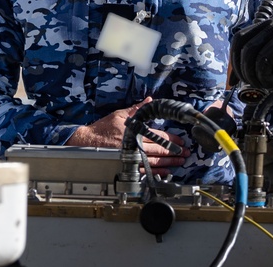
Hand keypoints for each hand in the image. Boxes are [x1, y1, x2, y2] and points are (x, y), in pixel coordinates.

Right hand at [66, 97, 186, 172]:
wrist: (87, 142)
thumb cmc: (102, 128)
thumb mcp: (120, 114)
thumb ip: (136, 108)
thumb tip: (149, 100)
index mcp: (135, 131)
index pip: (158, 135)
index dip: (171, 139)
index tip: (181, 141)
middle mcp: (135, 144)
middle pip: (159, 149)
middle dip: (174, 152)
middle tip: (186, 153)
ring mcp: (132, 157)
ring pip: (155, 161)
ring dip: (169, 162)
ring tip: (180, 163)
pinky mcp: (127, 166)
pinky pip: (146, 171)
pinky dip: (157, 172)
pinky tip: (166, 171)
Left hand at [231, 17, 272, 88]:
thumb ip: (261, 59)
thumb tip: (239, 77)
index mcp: (267, 25)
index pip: (239, 39)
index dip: (234, 59)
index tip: (235, 77)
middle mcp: (270, 25)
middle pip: (241, 46)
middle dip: (240, 68)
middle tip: (248, 83)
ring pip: (250, 55)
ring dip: (252, 75)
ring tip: (264, 84)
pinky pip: (262, 62)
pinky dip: (263, 76)